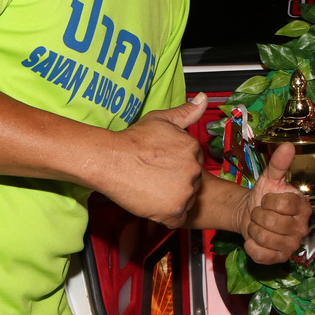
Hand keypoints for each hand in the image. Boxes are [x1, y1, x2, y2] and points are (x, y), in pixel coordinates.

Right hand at [98, 94, 207, 226]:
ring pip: (186, 199)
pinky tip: (152, 202)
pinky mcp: (174, 211)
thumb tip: (203, 98)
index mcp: (193, 148)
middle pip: (191, 181)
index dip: (176, 164)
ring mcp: (185, 192)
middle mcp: (194, 170)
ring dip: (173, 197)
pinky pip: (178, 217)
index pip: (193, 161)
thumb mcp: (161, 119)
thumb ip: (185, 112)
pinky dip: (167, 214)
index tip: (160, 164)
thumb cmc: (132, 140)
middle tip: (154, 176)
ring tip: (152, 188)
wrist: (110, 160)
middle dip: (177, 181)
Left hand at [235, 142, 310, 264]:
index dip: (268, 201)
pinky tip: (254, 239)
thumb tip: (288, 145)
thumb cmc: (264, 196)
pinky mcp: (279, 259)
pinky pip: (260, 254)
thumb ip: (279, 164)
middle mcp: (302, 228)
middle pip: (272, 222)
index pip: (284, 204)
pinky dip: (251, 246)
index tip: (266, 199)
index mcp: (303, 207)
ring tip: (257, 225)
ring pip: (264, 238)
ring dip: (253, 229)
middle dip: (257, 215)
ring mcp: (292, 245)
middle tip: (259, 213)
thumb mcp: (269, 178)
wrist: (251, 215)